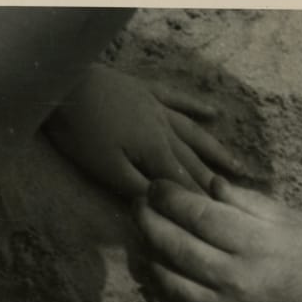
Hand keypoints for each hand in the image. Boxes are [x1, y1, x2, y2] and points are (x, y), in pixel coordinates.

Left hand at [45, 65, 257, 197]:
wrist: (63, 83)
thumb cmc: (80, 131)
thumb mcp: (106, 169)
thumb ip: (138, 188)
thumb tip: (166, 205)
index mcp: (156, 152)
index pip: (185, 183)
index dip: (203, 202)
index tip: (224, 218)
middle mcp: (166, 130)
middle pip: (194, 161)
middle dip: (215, 181)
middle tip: (238, 199)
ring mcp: (158, 108)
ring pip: (194, 132)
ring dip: (216, 150)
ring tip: (237, 166)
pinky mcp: (146, 90)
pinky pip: (178, 99)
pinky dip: (196, 107)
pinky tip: (213, 113)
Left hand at [137, 176, 301, 301]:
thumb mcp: (293, 223)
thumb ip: (248, 202)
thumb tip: (209, 184)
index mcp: (254, 244)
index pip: (195, 213)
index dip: (167, 196)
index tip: (156, 186)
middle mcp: (235, 279)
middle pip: (173, 244)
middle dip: (149, 220)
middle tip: (140, 206)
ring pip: (169, 281)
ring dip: (151, 257)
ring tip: (147, 240)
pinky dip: (161, 301)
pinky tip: (159, 285)